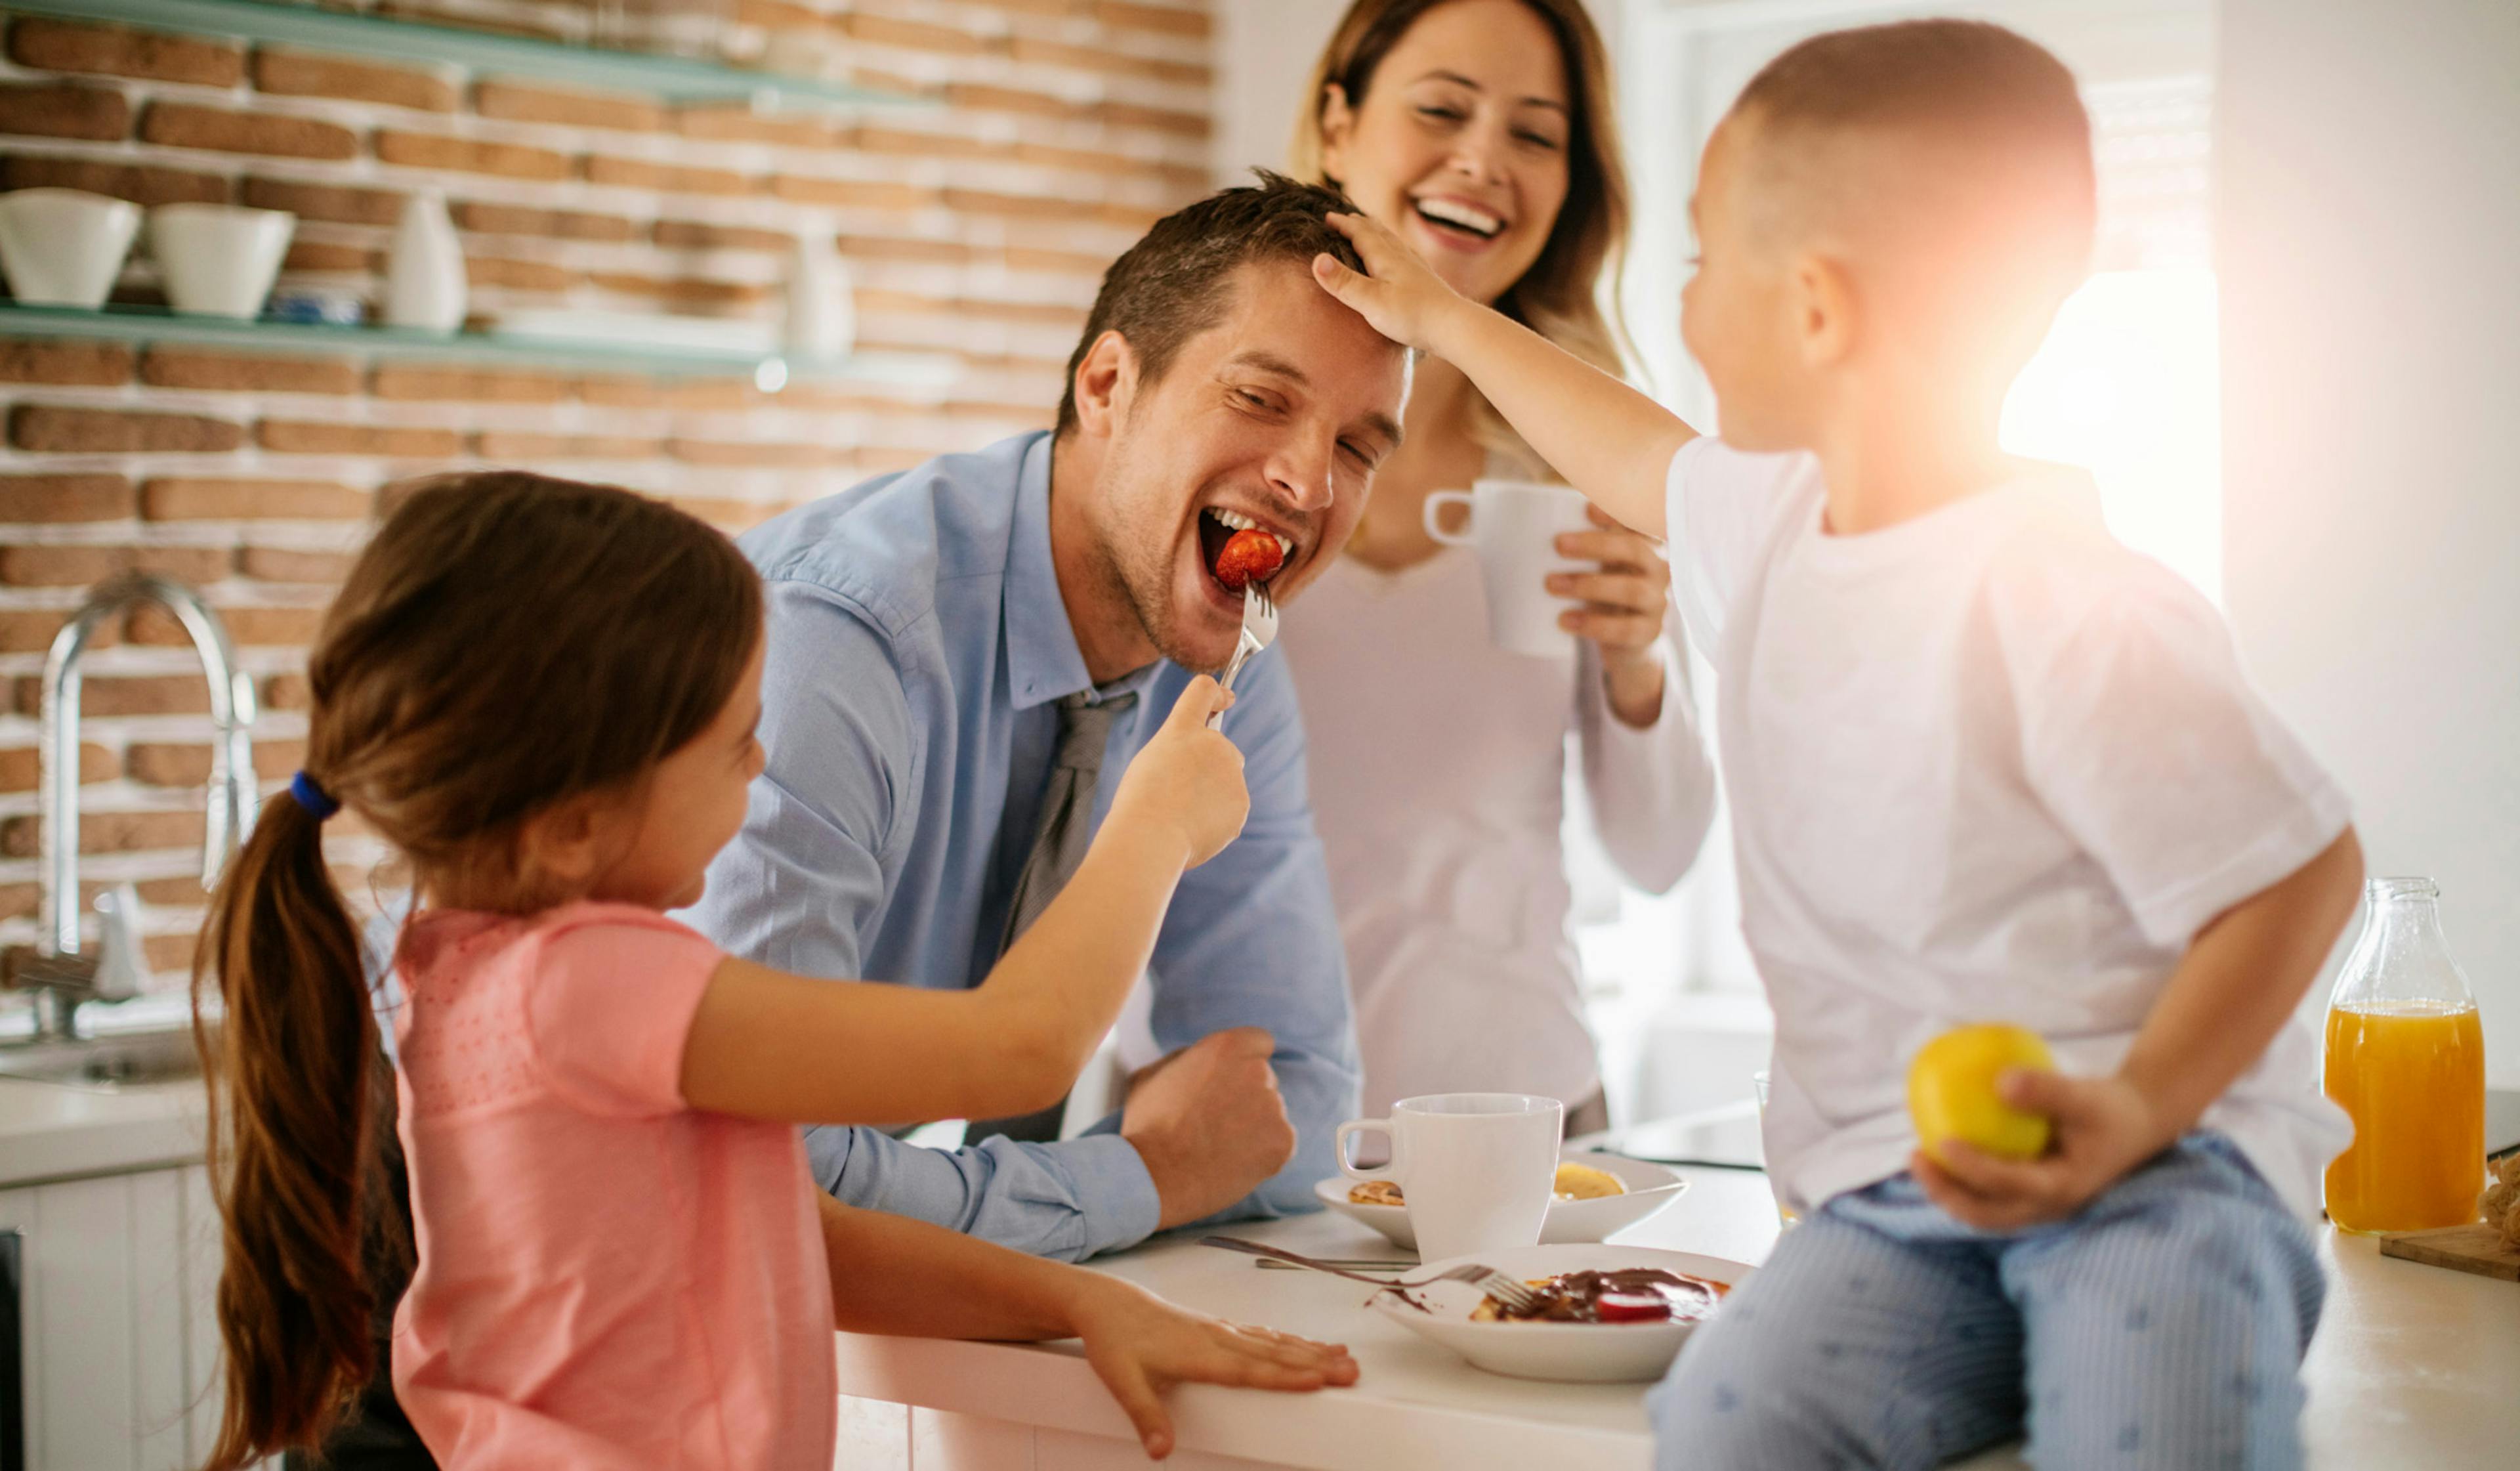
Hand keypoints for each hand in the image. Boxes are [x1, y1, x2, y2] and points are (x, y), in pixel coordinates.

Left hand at [1066, 1275, 1357, 1459]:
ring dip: (1309, 1350)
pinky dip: (1287, 1340)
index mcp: (1198, 1355)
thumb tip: (1161, 1451)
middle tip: (1351, 1371)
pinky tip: (1304, 1345)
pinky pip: (1261, 1334)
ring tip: (1344, 1356)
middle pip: (1274, 1355)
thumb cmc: (1115, 1340)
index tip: (1319, 1380)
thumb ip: (1145, 1416)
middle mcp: (1216, 1340)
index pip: (1250, 1371)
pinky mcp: (1217, 1327)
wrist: (1106, 1303)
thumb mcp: (1121, 1381)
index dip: (1286, 1377)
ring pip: (1274, 1342)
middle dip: (1315, 1364)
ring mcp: (1219, 1331)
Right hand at [1108, 677, 1246, 867]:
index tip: (1227, 699)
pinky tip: (1194, 828)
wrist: (1152, 837)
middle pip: (1222, 750)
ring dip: (1210, 796)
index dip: (1217, 694)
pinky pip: (1230, 810)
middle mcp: (1214, 744)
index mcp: (1183, 729)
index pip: (1204, 691)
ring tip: (1181, 814)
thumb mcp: (1152, 763)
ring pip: (1226, 783)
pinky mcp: (1241, 803)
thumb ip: (1182, 756)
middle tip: (1180, 792)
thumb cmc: (1140, 802)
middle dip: (1209, 768)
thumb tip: (1205, 775)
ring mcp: (1232, 774)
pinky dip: (1216, 820)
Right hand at [1122, 1026, 1295, 1229]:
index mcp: (1227, 1046)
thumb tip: (1196, 1058)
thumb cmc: (1146, 1127)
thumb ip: (1183, 1059)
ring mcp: (1274, 1106)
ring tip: (1221, 1148)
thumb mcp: (1151, 1075)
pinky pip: (1281, 1143)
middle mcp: (1257, 1071)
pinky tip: (1235, 1164)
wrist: (1155, 1178)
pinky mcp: (1283, 1141)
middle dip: (1248, 1097)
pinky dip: (1265, 1154)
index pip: (1259, 1042)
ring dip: (1256, 1126)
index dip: (1245, 1062)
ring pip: (1273, 1113)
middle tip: (1218, 1123)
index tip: (1232, 1081)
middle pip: (1265, 1080)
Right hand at [1311, 210, 1473, 351]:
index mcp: (1385, 257)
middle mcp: (1401, 256)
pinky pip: (1404, 253)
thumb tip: (1317, 260)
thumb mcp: (1371, 302)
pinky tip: (1399, 256)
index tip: (1326, 217)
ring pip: (1392, 241)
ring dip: (1376, 232)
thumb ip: (1344, 283)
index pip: (1359, 233)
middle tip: (1344, 218)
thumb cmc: (1412, 316)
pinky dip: (1392, 247)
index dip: (1342, 224)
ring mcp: (1415, 266)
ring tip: (1370, 229)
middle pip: (1377, 231)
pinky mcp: (1424, 279)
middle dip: (1358, 223)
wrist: (1453, 326)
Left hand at [1546, 505, 1670, 723]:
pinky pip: (1627, 629)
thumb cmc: (1602, 593)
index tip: (1585, 508)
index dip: (1618, 512)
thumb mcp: (1595, 565)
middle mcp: (1659, 568)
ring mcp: (1658, 601)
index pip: (1640, 521)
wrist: (1625, 643)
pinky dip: (1593, 625)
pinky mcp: (1649, 632)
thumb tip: (1508, 524)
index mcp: (1645, 544)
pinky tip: (1565, 620)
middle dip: (1595, 545)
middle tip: (1557, 544)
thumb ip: (1573, 545)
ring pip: (1631, 590)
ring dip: (1588, 585)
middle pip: (1635, 550)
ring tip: (1551, 584)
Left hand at [1911, 1068, 2177, 1230]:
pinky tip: (1941, 1147)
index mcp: (2061, 1188)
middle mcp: (2046, 1206)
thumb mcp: (2085, 1095)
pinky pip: (1988, 1193)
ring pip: (1983, 1210)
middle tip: (1914, 1157)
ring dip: (1948, 1190)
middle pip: (1985, 1214)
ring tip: (1918, 1156)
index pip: (2006, 1184)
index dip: (1971, 1168)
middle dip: (1945, 1193)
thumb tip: (2000, 1081)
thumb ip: (2048, 1091)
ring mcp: (2037, 1206)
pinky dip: (1962, 1179)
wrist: (2135, 1124)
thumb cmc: (2108, 1109)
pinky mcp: (2030, 1195)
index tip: (1941, 1141)